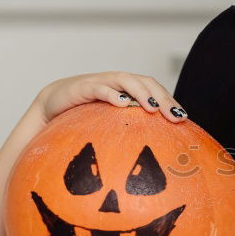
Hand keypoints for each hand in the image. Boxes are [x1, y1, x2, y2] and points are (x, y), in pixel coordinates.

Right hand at [32, 72, 187, 123]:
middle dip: (162, 98)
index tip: (182, 119)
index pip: (155, 90)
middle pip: (146, 83)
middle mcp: (117, 82)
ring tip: (153, 108)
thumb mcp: (110, 123)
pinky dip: (111, 94)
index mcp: (128, 89)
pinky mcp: (83, 87)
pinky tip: (121, 103)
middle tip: (174, 116)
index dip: (169, 101)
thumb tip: (153, 155)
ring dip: (141, 93)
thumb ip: (129, 130)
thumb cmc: (85, 115)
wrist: (51, 104)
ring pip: (126, 81)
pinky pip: (100, 88)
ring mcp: (101, 82)